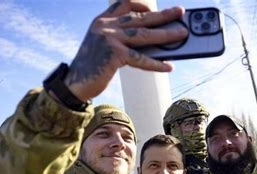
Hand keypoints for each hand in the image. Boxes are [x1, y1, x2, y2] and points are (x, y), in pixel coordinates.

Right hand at [65, 0, 187, 100]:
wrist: (74, 83)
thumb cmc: (92, 66)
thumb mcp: (103, 45)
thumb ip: (121, 38)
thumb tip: (153, 42)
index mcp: (102, 20)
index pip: (124, 3)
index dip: (142, 4)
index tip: (153, 9)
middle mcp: (106, 25)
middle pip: (140, 18)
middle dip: (163, 15)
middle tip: (180, 12)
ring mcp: (109, 38)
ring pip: (144, 35)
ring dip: (166, 35)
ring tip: (182, 34)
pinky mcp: (114, 55)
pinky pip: (141, 58)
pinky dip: (156, 63)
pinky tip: (169, 66)